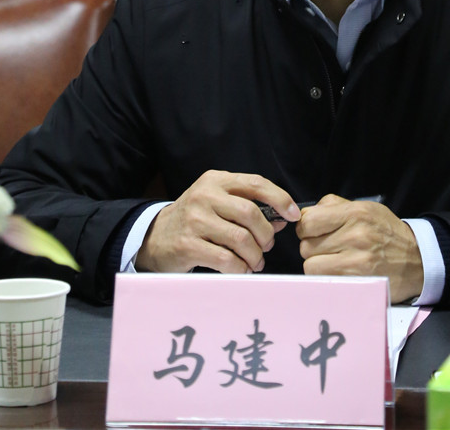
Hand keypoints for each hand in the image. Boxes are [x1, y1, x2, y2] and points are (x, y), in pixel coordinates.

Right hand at [136, 170, 299, 273]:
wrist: (155, 236)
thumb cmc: (196, 219)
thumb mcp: (218, 203)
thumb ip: (248, 207)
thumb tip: (283, 220)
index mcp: (216, 180)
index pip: (256, 183)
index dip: (280, 199)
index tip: (294, 215)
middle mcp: (204, 195)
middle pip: (251, 214)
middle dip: (266, 234)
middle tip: (267, 247)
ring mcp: (194, 220)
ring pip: (241, 239)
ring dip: (255, 256)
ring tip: (255, 262)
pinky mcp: (187, 245)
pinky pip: (226, 260)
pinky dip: (240, 268)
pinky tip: (240, 269)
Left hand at [297, 194, 423, 303]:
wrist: (417, 259)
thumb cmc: (387, 233)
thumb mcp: (365, 209)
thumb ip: (334, 206)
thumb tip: (305, 214)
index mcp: (355, 213)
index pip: (308, 220)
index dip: (306, 227)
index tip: (314, 231)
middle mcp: (355, 235)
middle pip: (306, 245)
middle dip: (312, 247)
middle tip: (328, 248)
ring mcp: (356, 260)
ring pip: (311, 265)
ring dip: (318, 264)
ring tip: (334, 260)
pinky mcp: (357, 281)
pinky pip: (323, 280)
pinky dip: (327, 277)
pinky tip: (340, 272)